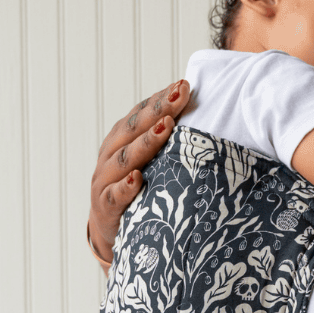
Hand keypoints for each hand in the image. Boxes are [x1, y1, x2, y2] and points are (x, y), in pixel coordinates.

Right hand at [88, 81, 190, 264]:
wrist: (111, 228)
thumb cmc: (139, 188)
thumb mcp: (152, 162)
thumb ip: (170, 142)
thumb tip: (208, 117)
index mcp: (122, 140)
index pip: (141, 113)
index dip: (161, 99)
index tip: (184, 84)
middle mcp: (111, 155)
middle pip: (134, 129)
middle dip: (158, 111)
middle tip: (180, 94)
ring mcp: (105, 181)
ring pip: (124, 159)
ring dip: (145, 142)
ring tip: (165, 127)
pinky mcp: (105, 208)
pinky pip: (115, 197)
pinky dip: (125, 187)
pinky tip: (137, 179)